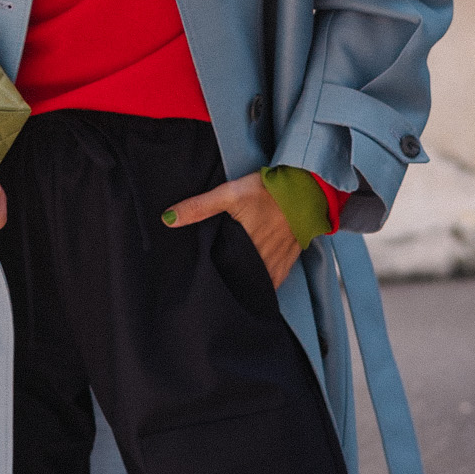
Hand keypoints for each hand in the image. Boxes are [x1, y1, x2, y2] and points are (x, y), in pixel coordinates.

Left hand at [162, 171, 299, 289]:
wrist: (306, 188)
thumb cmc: (267, 190)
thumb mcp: (230, 193)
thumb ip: (199, 207)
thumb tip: (167, 219)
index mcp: (245, 248)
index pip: (223, 274)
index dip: (213, 279)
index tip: (202, 280)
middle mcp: (262, 261)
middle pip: (240, 280)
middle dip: (228, 284)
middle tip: (214, 285)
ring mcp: (278, 262)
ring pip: (257, 283)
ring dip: (246, 284)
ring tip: (231, 286)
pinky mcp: (289, 259)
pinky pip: (274, 280)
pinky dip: (263, 282)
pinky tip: (253, 280)